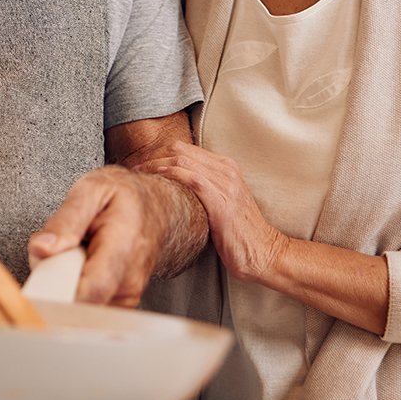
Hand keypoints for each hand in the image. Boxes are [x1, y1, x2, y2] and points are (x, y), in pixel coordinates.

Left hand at [28, 165, 179, 306]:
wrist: (156, 208)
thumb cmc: (124, 198)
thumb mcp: (90, 191)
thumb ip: (64, 221)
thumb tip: (40, 249)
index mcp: (123, 246)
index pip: (91, 290)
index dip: (58, 293)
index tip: (40, 282)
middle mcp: (130, 279)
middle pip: (78, 301)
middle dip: (55, 283)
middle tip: (56, 255)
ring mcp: (128, 295)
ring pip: (79, 306)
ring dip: (65, 286)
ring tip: (73, 258)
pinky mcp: (121, 304)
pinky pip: (86, 306)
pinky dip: (76, 290)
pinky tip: (82, 270)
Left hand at [147, 142, 287, 283]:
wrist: (264, 252)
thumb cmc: (238, 232)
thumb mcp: (222, 201)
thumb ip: (204, 187)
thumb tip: (173, 184)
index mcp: (227, 166)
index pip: (185, 147)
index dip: (159, 152)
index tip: (142, 163)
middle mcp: (227, 170)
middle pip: (180, 150)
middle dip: (153, 156)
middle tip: (136, 167)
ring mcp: (226, 185)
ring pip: (183, 161)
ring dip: (156, 165)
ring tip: (139, 174)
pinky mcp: (223, 203)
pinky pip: (192, 179)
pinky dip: (172, 176)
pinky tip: (158, 180)